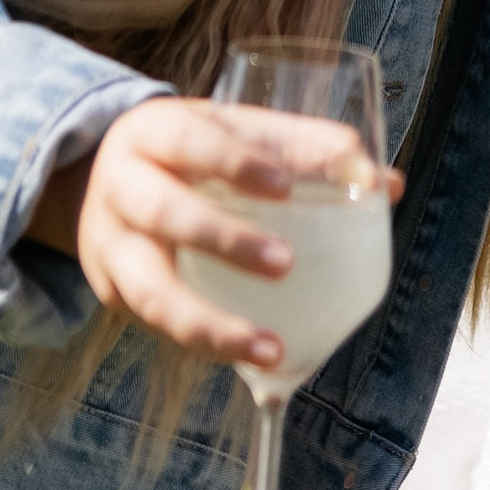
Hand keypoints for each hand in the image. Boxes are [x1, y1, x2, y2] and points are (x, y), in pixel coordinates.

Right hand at [38, 101, 403, 368]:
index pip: (191, 139)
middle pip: (164, 212)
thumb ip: (308, 151)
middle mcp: (123, 186)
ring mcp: (109, 245)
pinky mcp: (112, 293)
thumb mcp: (236, 133)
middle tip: (284, 264)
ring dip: (211, 325)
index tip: (285, 187)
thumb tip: (388, 184)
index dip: (235, 162)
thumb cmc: (196, 152)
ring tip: (269, 351)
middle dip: (224, 239)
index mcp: (155, 131)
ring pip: (151, 291)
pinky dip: (204, 344)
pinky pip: (157, 326)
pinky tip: (248, 358)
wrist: (101, 180)